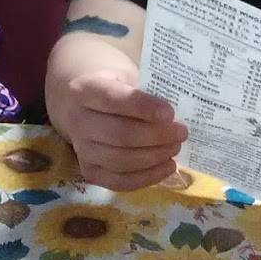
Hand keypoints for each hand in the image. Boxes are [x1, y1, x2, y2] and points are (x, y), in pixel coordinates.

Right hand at [59, 70, 187, 191]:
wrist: (80, 105)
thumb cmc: (112, 87)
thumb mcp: (124, 77)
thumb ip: (146, 89)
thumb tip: (182, 108)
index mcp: (84, 90)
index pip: (113, 99)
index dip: (143, 107)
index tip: (170, 113)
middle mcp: (77, 121)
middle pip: (120, 134)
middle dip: (156, 136)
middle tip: (182, 133)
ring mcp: (81, 150)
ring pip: (121, 161)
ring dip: (154, 157)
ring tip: (176, 148)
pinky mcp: (89, 171)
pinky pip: (119, 182)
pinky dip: (148, 177)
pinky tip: (167, 167)